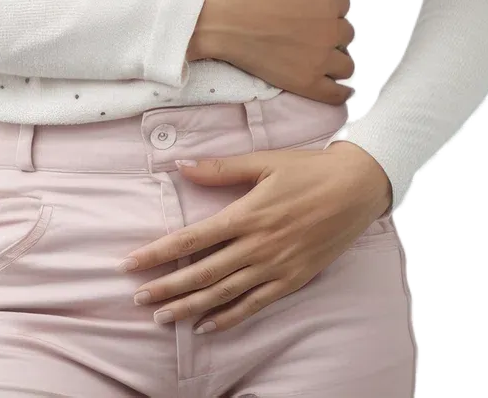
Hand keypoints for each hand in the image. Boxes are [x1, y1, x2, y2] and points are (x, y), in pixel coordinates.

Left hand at [115, 142, 392, 335]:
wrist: (356, 187)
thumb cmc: (308, 168)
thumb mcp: (264, 161)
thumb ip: (221, 168)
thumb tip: (180, 165)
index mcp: (247, 213)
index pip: (192, 239)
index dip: (159, 253)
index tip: (131, 263)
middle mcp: (258, 245)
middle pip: (202, 273)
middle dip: (166, 288)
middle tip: (137, 298)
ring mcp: (276, 266)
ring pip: (224, 294)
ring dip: (189, 307)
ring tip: (162, 317)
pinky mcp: (292, 280)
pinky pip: (254, 305)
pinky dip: (228, 318)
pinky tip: (206, 326)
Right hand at [209, 0, 355, 104]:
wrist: (225, 17)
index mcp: (329, 1)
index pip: (341, 3)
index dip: (325, 3)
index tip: (309, 6)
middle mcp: (331, 31)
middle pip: (345, 33)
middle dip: (330, 30)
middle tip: (308, 30)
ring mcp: (320, 60)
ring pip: (345, 64)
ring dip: (336, 58)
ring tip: (319, 56)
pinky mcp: (306, 83)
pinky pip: (335, 94)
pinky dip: (341, 93)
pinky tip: (340, 90)